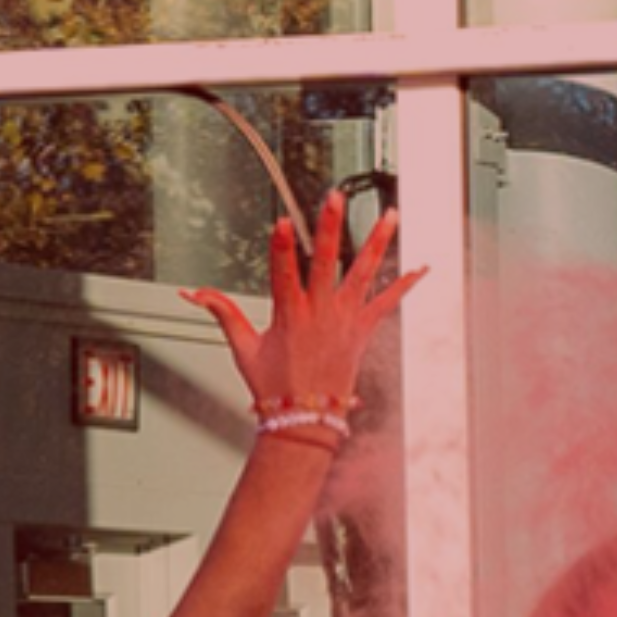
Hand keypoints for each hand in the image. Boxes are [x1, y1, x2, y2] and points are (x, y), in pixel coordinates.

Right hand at [177, 198, 420, 453]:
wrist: (307, 418)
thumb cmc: (274, 385)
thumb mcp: (243, 347)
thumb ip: (222, 312)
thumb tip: (195, 293)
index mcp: (290, 315)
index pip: (283, 272)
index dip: (281, 245)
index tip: (282, 220)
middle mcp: (321, 313)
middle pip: (326, 262)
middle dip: (330, 228)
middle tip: (336, 199)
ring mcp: (346, 320)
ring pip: (365, 274)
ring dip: (378, 243)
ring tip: (390, 215)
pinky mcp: (363, 330)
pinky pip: (388, 303)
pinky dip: (405, 285)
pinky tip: (421, 268)